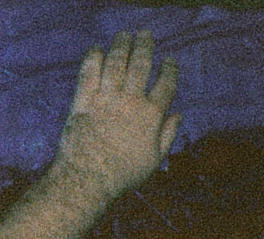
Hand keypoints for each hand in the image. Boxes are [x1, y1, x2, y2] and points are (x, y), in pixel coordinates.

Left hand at [53, 30, 180, 201]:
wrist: (87, 179)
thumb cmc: (122, 175)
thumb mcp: (154, 159)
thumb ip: (168, 134)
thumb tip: (179, 115)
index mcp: (152, 115)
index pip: (166, 84)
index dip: (170, 69)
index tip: (170, 60)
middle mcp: (131, 101)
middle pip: (141, 65)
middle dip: (144, 46)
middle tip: (145, 34)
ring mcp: (106, 100)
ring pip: (116, 64)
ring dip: (121, 46)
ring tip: (124, 35)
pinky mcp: (83, 102)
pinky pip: (89, 74)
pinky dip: (92, 58)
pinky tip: (96, 49)